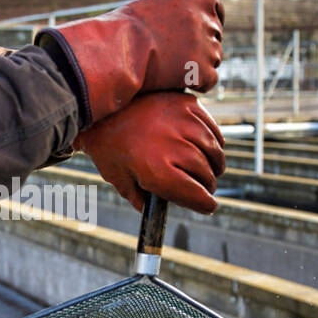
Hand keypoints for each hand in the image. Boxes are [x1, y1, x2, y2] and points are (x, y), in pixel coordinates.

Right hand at [37, 0, 223, 124]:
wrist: (120, 50)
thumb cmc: (126, 29)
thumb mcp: (153, 7)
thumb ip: (174, 11)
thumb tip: (182, 21)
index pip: (216, 7)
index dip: (211, 19)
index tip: (206, 29)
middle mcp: (206, 20)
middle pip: (214, 35)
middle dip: (202, 45)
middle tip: (182, 56)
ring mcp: (208, 47)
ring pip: (213, 59)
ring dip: (199, 65)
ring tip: (173, 70)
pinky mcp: (203, 71)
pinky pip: (209, 80)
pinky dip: (198, 83)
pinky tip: (181, 83)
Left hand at [73, 91, 225, 214]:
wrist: (102, 105)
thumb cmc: (108, 146)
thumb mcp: (120, 179)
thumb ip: (140, 200)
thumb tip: (156, 213)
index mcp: (156, 170)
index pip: (196, 194)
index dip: (205, 204)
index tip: (208, 207)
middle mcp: (173, 146)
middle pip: (206, 173)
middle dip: (208, 185)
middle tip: (206, 189)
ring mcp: (182, 122)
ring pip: (213, 150)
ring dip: (216, 164)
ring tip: (211, 170)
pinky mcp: (187, 104)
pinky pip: (212, 129)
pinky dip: (215, 141)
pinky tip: (209, 148)